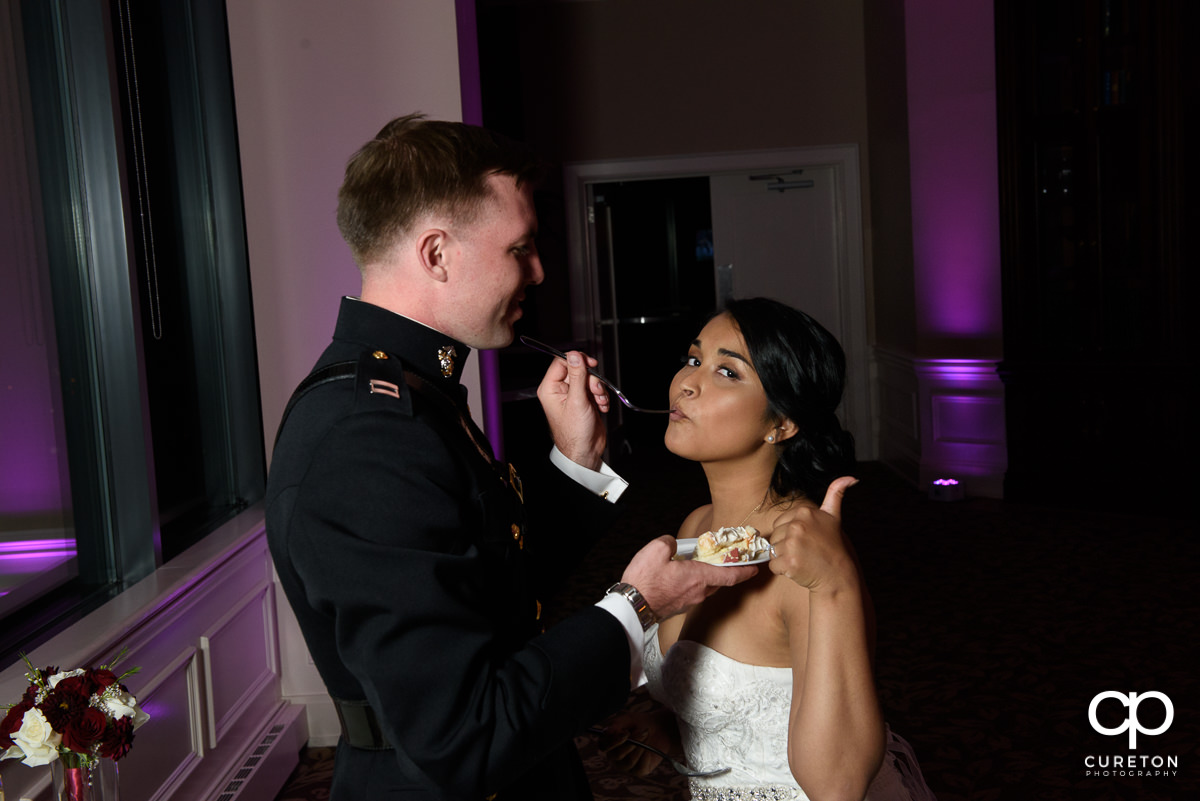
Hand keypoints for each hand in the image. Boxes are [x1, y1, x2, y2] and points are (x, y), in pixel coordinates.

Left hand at [536, 350, 608, 470]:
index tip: (590, 364)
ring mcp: (573, 395)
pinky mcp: (584, 400)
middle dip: (591, 380)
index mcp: (550, 388)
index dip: (577, 360)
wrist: (585, 451)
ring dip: (598, 389)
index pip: (561, 362)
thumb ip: (577, 376)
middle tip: (595, 390)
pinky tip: (601, 407)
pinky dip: (601, 397)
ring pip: (589, 379)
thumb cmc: (575, 433)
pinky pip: (595, 389)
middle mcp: (560, 390)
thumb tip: (575, 356)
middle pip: (578, 370)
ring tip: (598, 402)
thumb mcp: (577, 401)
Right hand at [595, 709, 676, 776]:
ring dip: (640, 747)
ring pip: (629, 762)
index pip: (603, 746)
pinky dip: (646, 756)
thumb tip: (606, 731)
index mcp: (608, 743)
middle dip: (631, 743)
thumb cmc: (639, 723)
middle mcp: (614, 757)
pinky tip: (649, 747)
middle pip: (617, 755)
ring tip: (647, 735)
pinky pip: (640, 768)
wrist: (659, 728)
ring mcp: (625, 766)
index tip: (626, 732)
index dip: (613, 741)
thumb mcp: (629, 718)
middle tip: (644, 732)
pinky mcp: (638, 771)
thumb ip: (616, 723)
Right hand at [620, 536, 757, 619]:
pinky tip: (683, 577)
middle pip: (719, 582)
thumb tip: (673, 544)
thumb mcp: (656, 550)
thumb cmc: (645, 582)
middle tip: (727, 562)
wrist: (633, 607)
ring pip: (705, 588)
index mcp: (698, 577)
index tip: (755, 568)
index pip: (730, 575)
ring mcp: (689, 602)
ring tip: (701, 567)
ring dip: (708, 578)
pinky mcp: (679, 607)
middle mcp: (698, 592)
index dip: (745, 571)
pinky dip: (694, 584)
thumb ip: (670, 543)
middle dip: (725, 572)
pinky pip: (693, 593)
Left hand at [766, 476, 858, 590]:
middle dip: (786, 546)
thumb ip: (836, 493)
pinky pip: (773, 565)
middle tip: (805, 551)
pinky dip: (783, 570)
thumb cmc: (833, 546)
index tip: (806, 539)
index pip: (780, 523)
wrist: (838, 574)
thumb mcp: (834, 516)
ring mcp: (792, 544)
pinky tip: (798, 568)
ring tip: (803, 559)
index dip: (790, 533)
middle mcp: (797, 525)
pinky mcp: (789, 562)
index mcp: (804, 512)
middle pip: (775, 536)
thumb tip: (852, 478)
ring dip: (784, 558)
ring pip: (773, 551)